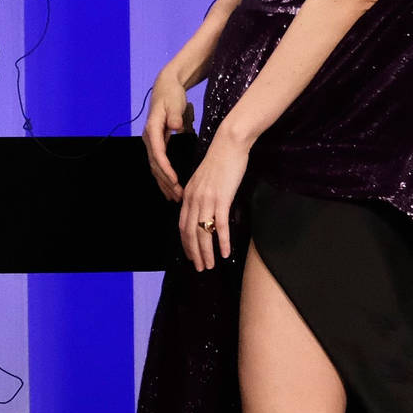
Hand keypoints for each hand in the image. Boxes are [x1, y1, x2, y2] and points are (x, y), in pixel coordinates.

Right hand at [142, 69, 192, 202]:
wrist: (165, 88)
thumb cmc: (171, 95)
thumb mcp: (175, 102)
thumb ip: (175, 115)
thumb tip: (176, 126)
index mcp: (152, 129)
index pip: (158, 153)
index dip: (165, 169)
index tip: (174, 181)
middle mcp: (149, 138)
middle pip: (155, 165)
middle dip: (166, 182)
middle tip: (178, 196)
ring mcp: (151, 142)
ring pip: (155, 168)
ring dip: (164, 184)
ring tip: (175, 198)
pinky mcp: (156, 144)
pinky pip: (158, 165)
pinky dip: (163, 178)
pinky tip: (169, 189)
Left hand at [178, 132, 247, 270]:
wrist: (229, 144)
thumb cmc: (220, 160)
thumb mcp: (203, 179)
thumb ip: (199, 195)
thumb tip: (199, 209)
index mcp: (188, 195)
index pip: (182, 225)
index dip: (186, 244)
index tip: (190, 256)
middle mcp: (194, 199)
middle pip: (190, 233)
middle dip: (194, 253)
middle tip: (200, 268)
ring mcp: (207, 199)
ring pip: (203, 232)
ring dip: (207, 252)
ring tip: (210, 265)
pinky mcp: (222, 198)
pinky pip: (220, 225)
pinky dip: (222, 241)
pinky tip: (225, 253)